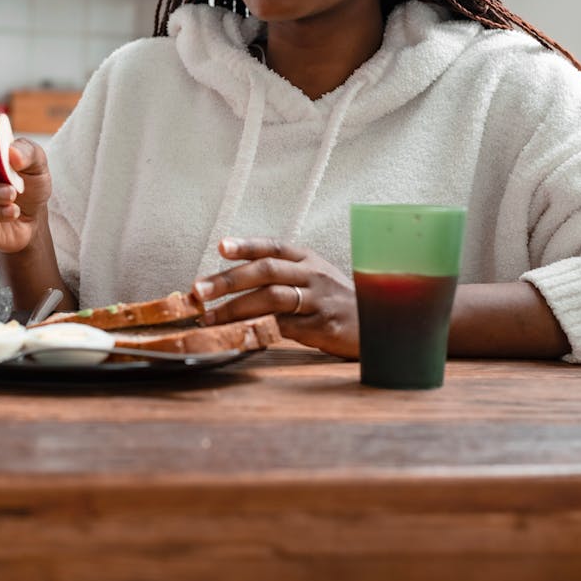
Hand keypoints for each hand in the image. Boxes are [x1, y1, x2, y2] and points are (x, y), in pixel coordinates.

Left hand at [193, 237, 358, 357]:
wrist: (380, 324)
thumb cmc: (338, 301)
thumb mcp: (314, 277)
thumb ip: (281, 275)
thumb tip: (233, 281)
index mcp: (308, 259)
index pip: (274, 246)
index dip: (246, 245)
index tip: (221, 247)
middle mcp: (313, 274)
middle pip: (267, 271)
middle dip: (229, 280)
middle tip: (200, 290)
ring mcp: (318, 300)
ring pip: (272, 298)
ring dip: (236, 308)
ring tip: (210, 318)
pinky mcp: (322, 326)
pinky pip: (284, 327)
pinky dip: (258, 329)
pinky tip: (239, 334)